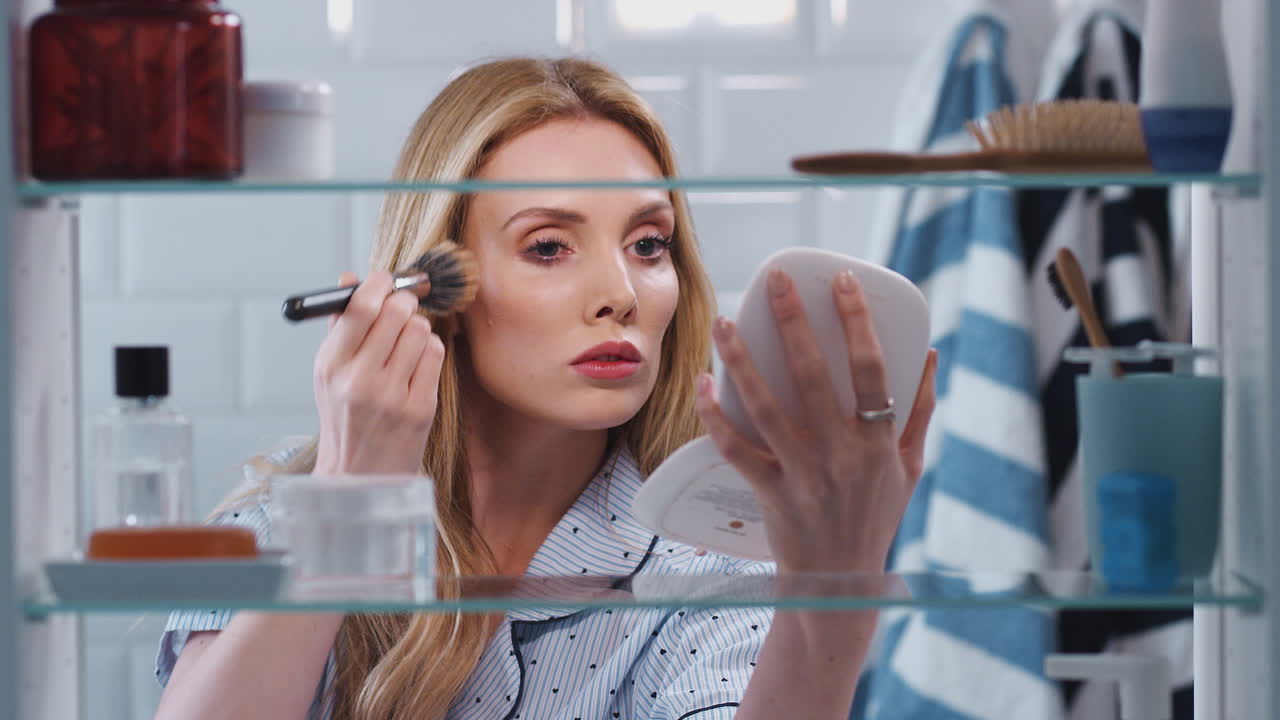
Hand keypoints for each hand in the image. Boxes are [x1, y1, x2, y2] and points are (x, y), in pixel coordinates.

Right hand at [312, 271, 444, 474]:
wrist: (359, 477)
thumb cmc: (345, 418)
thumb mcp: (329, 373)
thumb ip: (341, 324)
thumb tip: (350, 278)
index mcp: (330, 366)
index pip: (360, 308)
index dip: (378, 284)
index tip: (385, 280)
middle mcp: (360, 380)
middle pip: (397, 313)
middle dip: (403, 302)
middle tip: (402, 306)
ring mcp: (392, 395)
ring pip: (420, 330)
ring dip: (417, 327)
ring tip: (406, 342)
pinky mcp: (420, 408)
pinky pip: (435, 355)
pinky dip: (429, 350)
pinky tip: (417, 362)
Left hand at [695, 269, 937, 573]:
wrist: (840, 583)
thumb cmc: (876, 517)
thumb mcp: (910, 466)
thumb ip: (920, 410)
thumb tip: (929, 354)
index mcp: (879, 442)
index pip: (871, 369)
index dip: (857, 321)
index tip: (841, 281)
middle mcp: (841, 455)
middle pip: (812, 376)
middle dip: (792, 321)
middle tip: (775, 281)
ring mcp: (802, 474)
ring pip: (765, 407)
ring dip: (742, 360)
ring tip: (724, 321)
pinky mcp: (770, 493)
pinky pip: (734, 449)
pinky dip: (715, 415)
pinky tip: (704, 382)